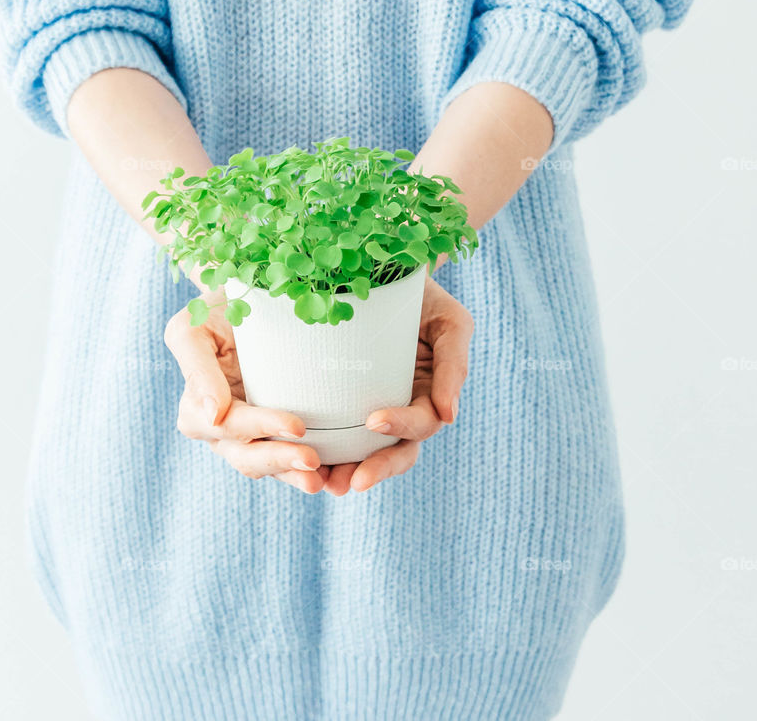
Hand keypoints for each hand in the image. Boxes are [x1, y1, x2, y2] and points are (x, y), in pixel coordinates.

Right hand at [164, 290, 327, 493]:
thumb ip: (197, 370)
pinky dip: (309, 469)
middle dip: (281, 460)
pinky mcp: (276, 436)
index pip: (230, 426)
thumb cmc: (216, 311)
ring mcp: (249, 437)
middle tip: (314, 462)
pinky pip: (289, 460)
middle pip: (248, 457)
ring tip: (323, 479)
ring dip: (293, 474)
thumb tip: (214, 415)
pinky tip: (334, 474)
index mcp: (198, 409)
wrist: (245, 301)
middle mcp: (221, 431)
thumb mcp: (193, 330)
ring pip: (269, 466)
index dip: (262, 427)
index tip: (298, 425)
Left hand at [322, 276, 473, 495]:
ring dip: (347, 471)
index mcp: (429, 395)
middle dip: (375, 468)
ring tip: (326, 484)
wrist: (386, 272)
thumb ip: (454, 365)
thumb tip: (449, 417)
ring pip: (365, 452)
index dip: (401, 427)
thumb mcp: (450, 324)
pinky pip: (335, 432)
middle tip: (350, 483)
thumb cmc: (424, 297)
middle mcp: (403, 408)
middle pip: (395, 450)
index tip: (374, 420)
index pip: (420, 423)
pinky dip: (324, 450)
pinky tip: (302, 462)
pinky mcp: (341, 403)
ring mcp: (373, 407)